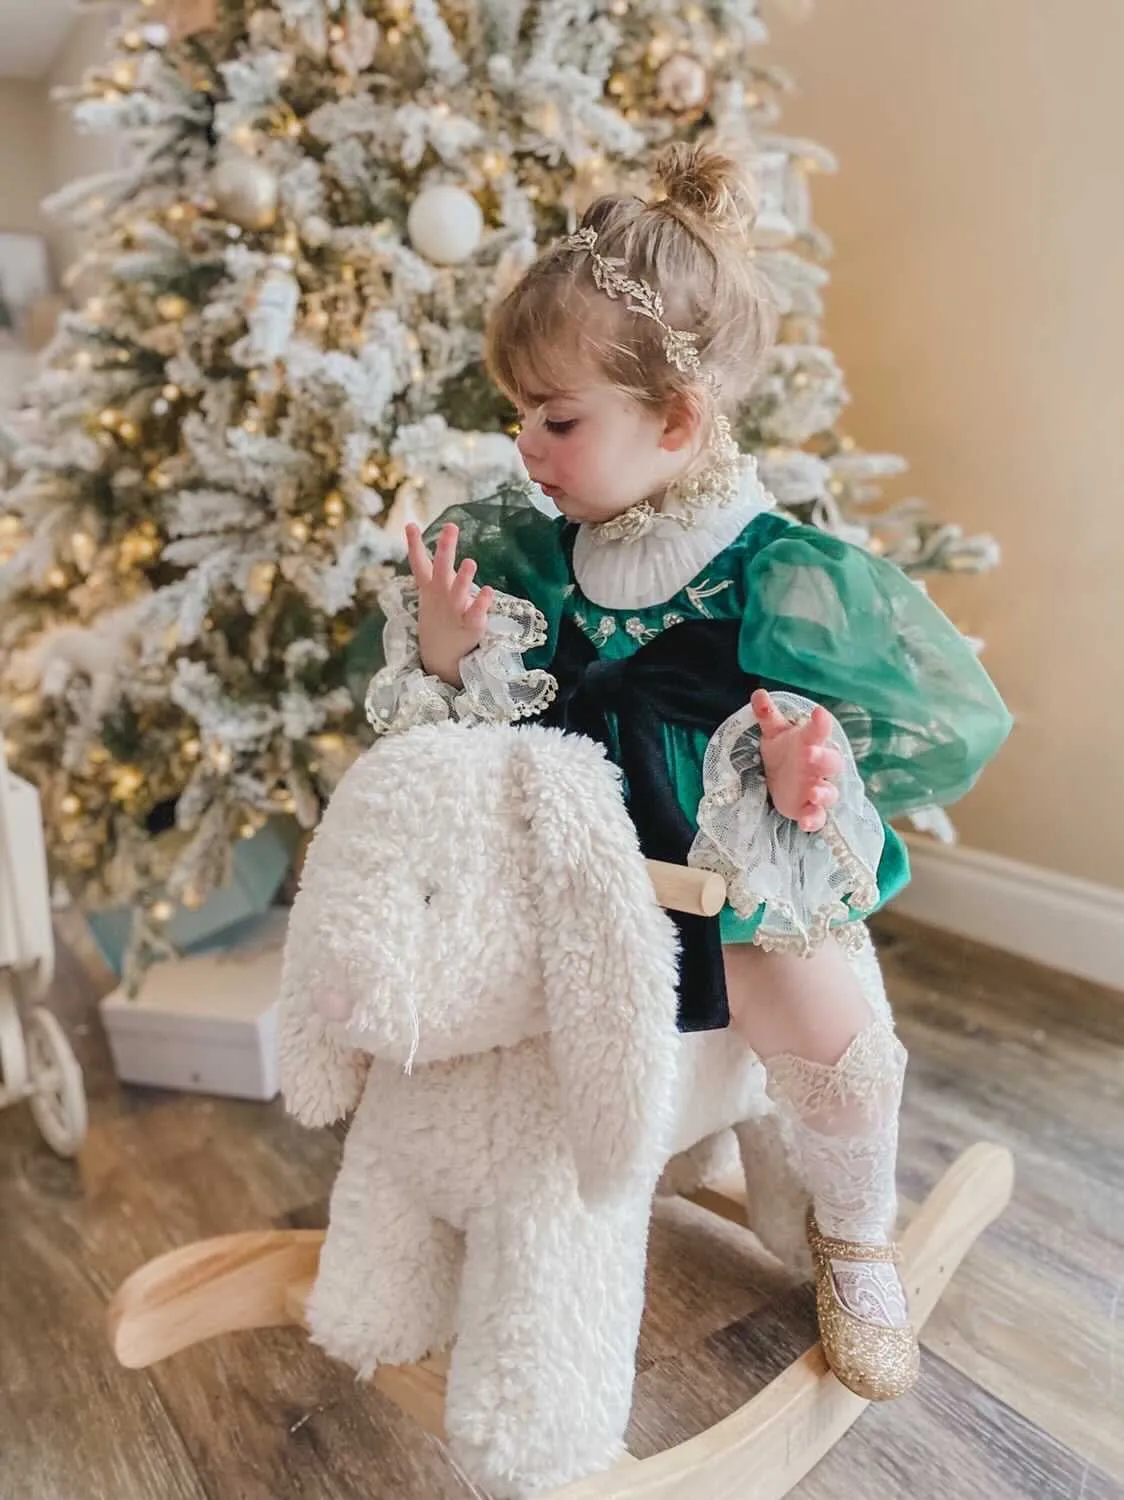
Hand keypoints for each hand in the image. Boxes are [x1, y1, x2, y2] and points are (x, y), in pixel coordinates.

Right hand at [406, 522, 493, 686]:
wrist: (440, 656)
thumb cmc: (439, 618)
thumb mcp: (431, 594)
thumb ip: (436, 572)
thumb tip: (439, 546)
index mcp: (430, 587)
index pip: (419, 563)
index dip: (414, 544)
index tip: (410, 524)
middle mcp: (441, 596)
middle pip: (442, 569)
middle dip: (445, 548)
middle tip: (450, 527)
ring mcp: (455, 610)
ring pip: (459, 591)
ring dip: (464, 577)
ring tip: (470, 561)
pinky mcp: (471, 625)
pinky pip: (477, 613)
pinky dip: (482, 603)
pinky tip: (489, 591)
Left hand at [751, 689, 842, 832]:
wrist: (780, 781)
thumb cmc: (783, 751)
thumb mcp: (773, 733)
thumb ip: (767, 715)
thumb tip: (758, 693)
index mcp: (809, 742)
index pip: (819, 731)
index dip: (821, 723)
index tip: (819, 713)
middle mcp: (818, 766)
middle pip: (831, 761)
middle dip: (822, 758)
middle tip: (809, 754)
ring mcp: (816, 788)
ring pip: (829, 792)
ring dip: (824, 792)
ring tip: (814, 791)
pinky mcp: (809, 809)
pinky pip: (818, 817)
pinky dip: (814, 820)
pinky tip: (806, 822)